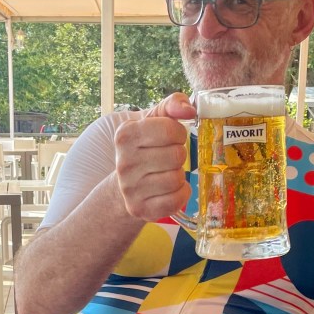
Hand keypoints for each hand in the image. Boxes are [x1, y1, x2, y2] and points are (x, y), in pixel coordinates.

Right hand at [114, 93, 196, 221]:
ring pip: (176, 179)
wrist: (124, 184)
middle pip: (176, 156)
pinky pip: (176, 200)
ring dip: (179, 175)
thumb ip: (172, 104)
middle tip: (168, 158)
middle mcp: (124, 162)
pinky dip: (181, 194)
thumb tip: (189, 110)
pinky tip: (171, 189)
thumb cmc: (146, 147)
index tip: (171, 138)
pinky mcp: (140, 208)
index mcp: (125, 135)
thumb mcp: (154, 120)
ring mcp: (130, 189)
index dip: (178, 134)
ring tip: (167, 172)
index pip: (171, 130)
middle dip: (179, 156)